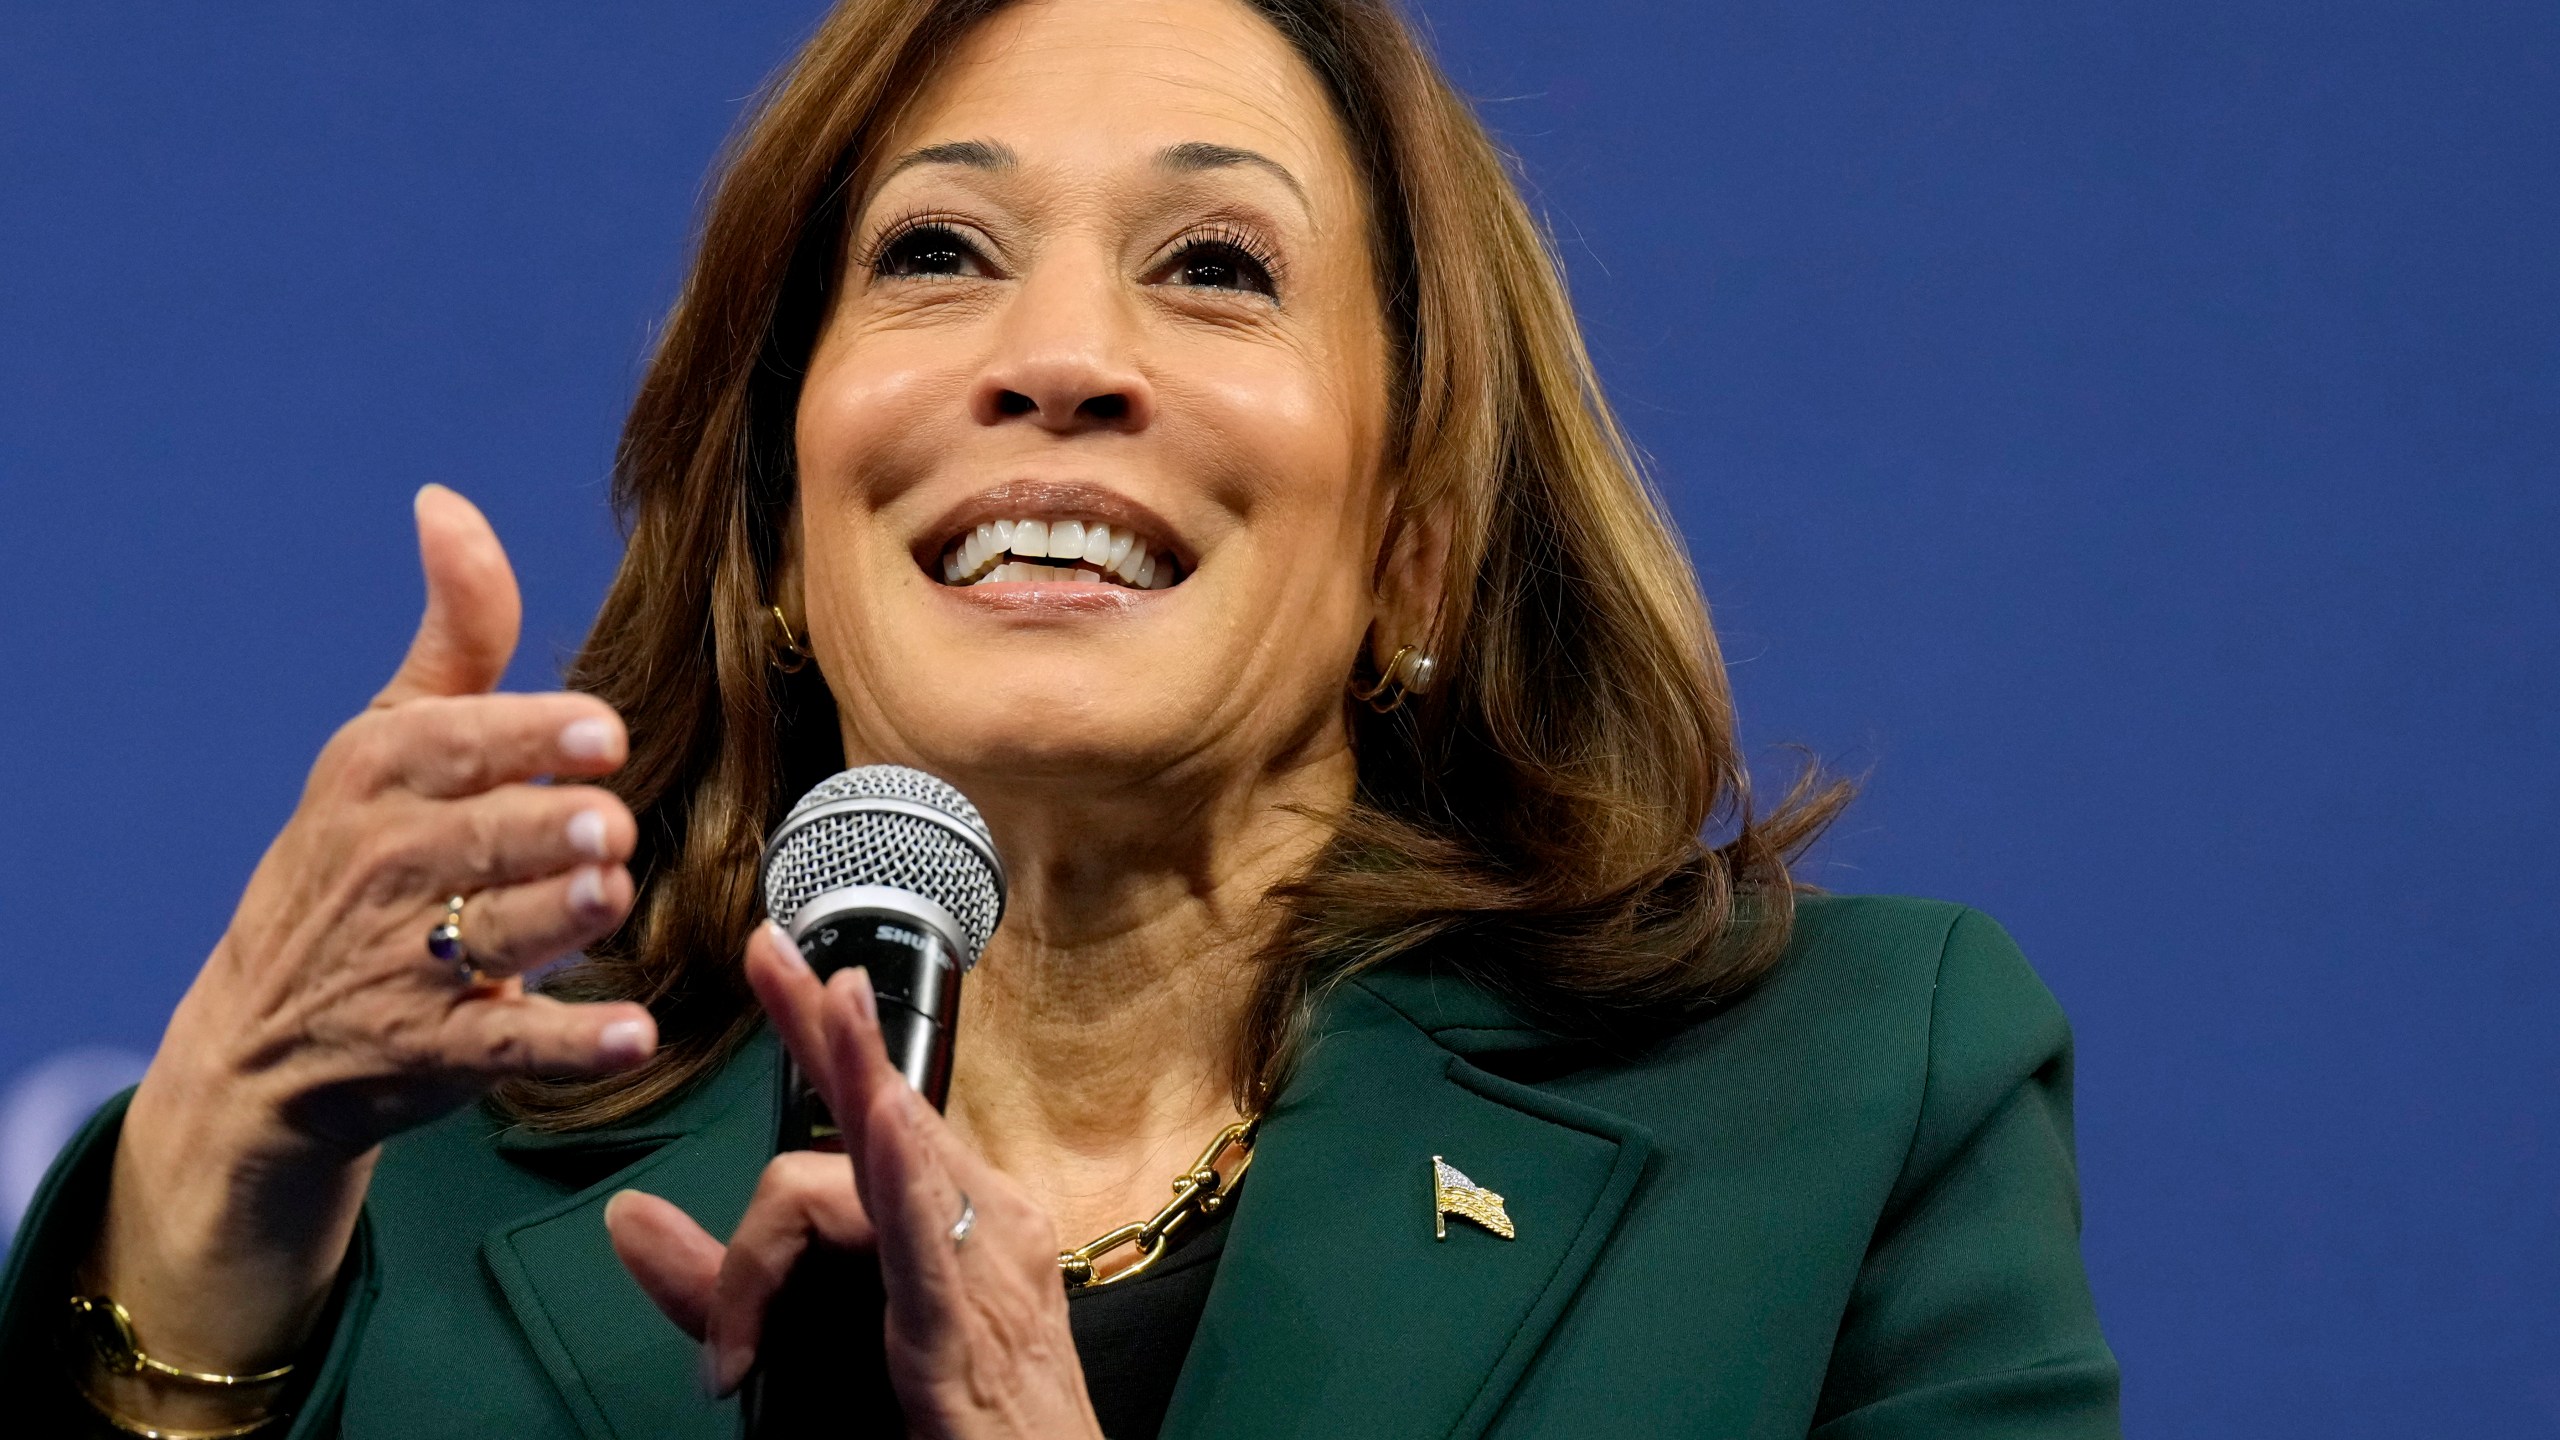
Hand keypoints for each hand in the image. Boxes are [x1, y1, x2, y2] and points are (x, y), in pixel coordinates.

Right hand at [91, 486, 659, 1402]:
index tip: (602, 736)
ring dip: (559, 919)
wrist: (267, 1033)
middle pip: (483, 840)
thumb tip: (446, 502)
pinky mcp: (433, 1053)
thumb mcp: (390, 737)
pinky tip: (633, 1034)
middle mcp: (385, 864)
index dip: (534, 739)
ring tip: (607, 896)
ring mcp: (403, 965)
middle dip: (548, 832)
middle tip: (605, 828)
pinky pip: (508, 1047)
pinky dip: (571, 1044)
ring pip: (495, 934)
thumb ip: (455, 633)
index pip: (457, 744)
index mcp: (379, 773)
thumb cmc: (362, 852)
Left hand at [608, 924, 1103, 1439]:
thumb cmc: (956, 1426)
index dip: (829, 1033)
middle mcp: (983, 1227)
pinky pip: (924, 1241)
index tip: (778, 964)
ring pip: (890, 1162)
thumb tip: (627, 1218)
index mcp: (960, 1223)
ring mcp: (984, 1271)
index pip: (887, 1109)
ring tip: (827, 1004)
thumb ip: (721, 1284)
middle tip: (771, 953)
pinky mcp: (962, 1329)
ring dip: (854, 1078)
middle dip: (827, 1026)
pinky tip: (879, 1126)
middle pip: (886, 1111)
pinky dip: (899, 1177)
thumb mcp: (817, 1341)